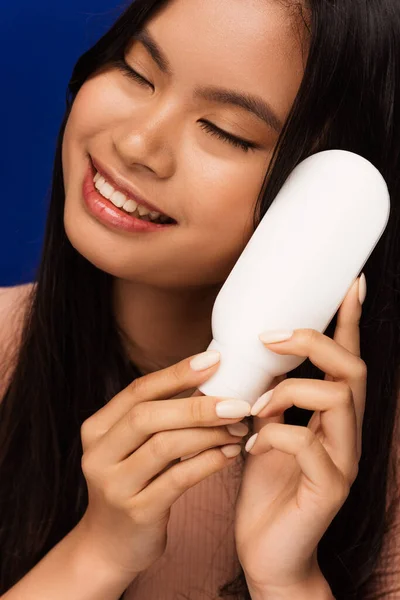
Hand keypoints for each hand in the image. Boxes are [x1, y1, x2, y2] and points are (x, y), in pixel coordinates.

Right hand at [77, 352, 250, 582]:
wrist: (111, 545)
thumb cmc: (134, 482)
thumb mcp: (134, 446)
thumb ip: (162, 415)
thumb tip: (211, 377)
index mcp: (97, 429)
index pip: (137, 391)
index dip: (176, 373)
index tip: (214, 360)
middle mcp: (98, 454)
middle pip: (148, 416)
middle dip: (197, 407)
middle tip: (237, 403)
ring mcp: (115, 485)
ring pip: (165, 446)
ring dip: (208, 434)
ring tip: (238, 429)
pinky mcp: (137, 512)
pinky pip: (178, 479)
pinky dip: (208, 462)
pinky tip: (230, 454)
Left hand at [234, 276, 365, 595]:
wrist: (269, 551)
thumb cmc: (267, 487)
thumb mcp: (265, 429)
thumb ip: (268, 396)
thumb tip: (252, 358)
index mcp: (333, 416)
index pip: (348, 359)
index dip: (350, 321)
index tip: (349, 284)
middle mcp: (348, 433)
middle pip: (353, 369)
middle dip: (314, 343)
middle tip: (274, 338)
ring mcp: (344, 460)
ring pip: (338, 398)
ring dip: (288, 392)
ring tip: (256, 407)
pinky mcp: (330, 488)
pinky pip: (308, 442)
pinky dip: (273, 434)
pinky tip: (250, 446)